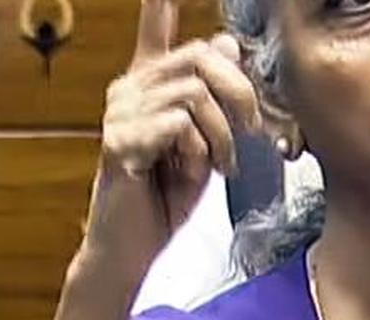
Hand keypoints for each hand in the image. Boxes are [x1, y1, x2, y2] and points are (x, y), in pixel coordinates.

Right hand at [83, 0, 260, 278]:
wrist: (133, 246)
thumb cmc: (166, 195)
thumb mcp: (205, 142)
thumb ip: (214, 98)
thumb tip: (228, 44)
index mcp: (148, 87)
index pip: (155, 33)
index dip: (159, 7)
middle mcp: (128, 91)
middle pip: (200, 58)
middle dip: (239, 93)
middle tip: (251, 129)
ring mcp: (120, 114)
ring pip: (195, 93)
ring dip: (221, 134)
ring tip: (221, 164)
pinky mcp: (119, 141)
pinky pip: (178, 124)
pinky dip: (199, 150)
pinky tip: (193, 171)